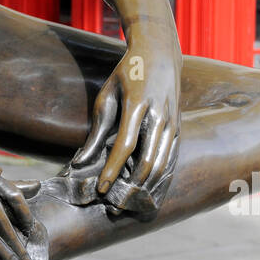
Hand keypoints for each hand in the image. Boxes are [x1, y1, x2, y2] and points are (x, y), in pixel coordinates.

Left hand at [72, 23, 181, 203]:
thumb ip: (96, 130)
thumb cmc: (126, 75)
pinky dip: (160, 178)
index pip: (125, 145)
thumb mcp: (106, 96)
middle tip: (115, 205)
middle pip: (148, 160)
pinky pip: (171, 158)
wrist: (159, 54)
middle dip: (130, 187)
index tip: (101, 188)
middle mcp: (159, 115)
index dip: (113, 169)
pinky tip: (147, 190)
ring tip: (129, 202)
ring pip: (163, 164)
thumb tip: (81, 161)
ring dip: (145, 187)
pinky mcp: (178, 128)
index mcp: (138, 104)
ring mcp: (173, 122)